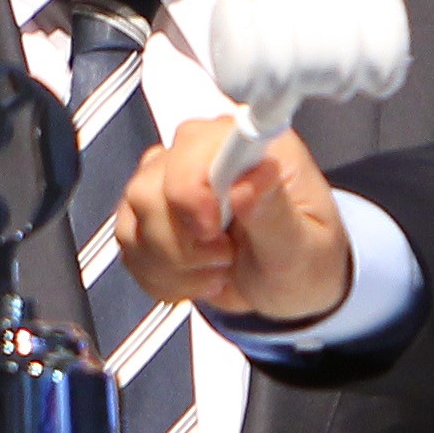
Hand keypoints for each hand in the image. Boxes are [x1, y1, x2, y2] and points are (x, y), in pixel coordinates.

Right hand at [111, 118, 353, 321]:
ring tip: (216, 271)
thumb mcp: (304, 249)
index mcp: (250, 146)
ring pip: (134, 214)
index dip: (192, 193)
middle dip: (183, 240)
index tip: (211, 231)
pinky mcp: (151, 212)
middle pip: (152, 184)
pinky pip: (129, 241)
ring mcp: (171, 179)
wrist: (288, 287)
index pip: (196, 145)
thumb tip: (254, 177)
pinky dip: (159, 274)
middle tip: (224, 259)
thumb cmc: (303, 260)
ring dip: (172, 260)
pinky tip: (194, 277)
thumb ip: (276, 214)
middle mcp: (206, 152)